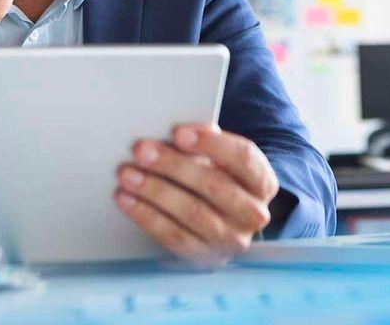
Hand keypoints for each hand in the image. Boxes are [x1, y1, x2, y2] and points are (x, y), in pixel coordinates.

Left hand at [115, 124, 278, 267]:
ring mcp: (231, 240)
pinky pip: (173, 236)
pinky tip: (126, 199)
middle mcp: (253, 214)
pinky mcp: (205, 257)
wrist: (224, 222)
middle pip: (213, 185)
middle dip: (173, 166)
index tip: (177, 132)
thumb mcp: (221, 159)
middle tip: (141, 151)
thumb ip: (207, 141)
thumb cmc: (219, 178)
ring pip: (191, 212)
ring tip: (127, 174)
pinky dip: (146, 216)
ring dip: (154, 191)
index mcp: (262, 181)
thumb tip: (179, 132)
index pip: (243, 158)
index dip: (210, 143)